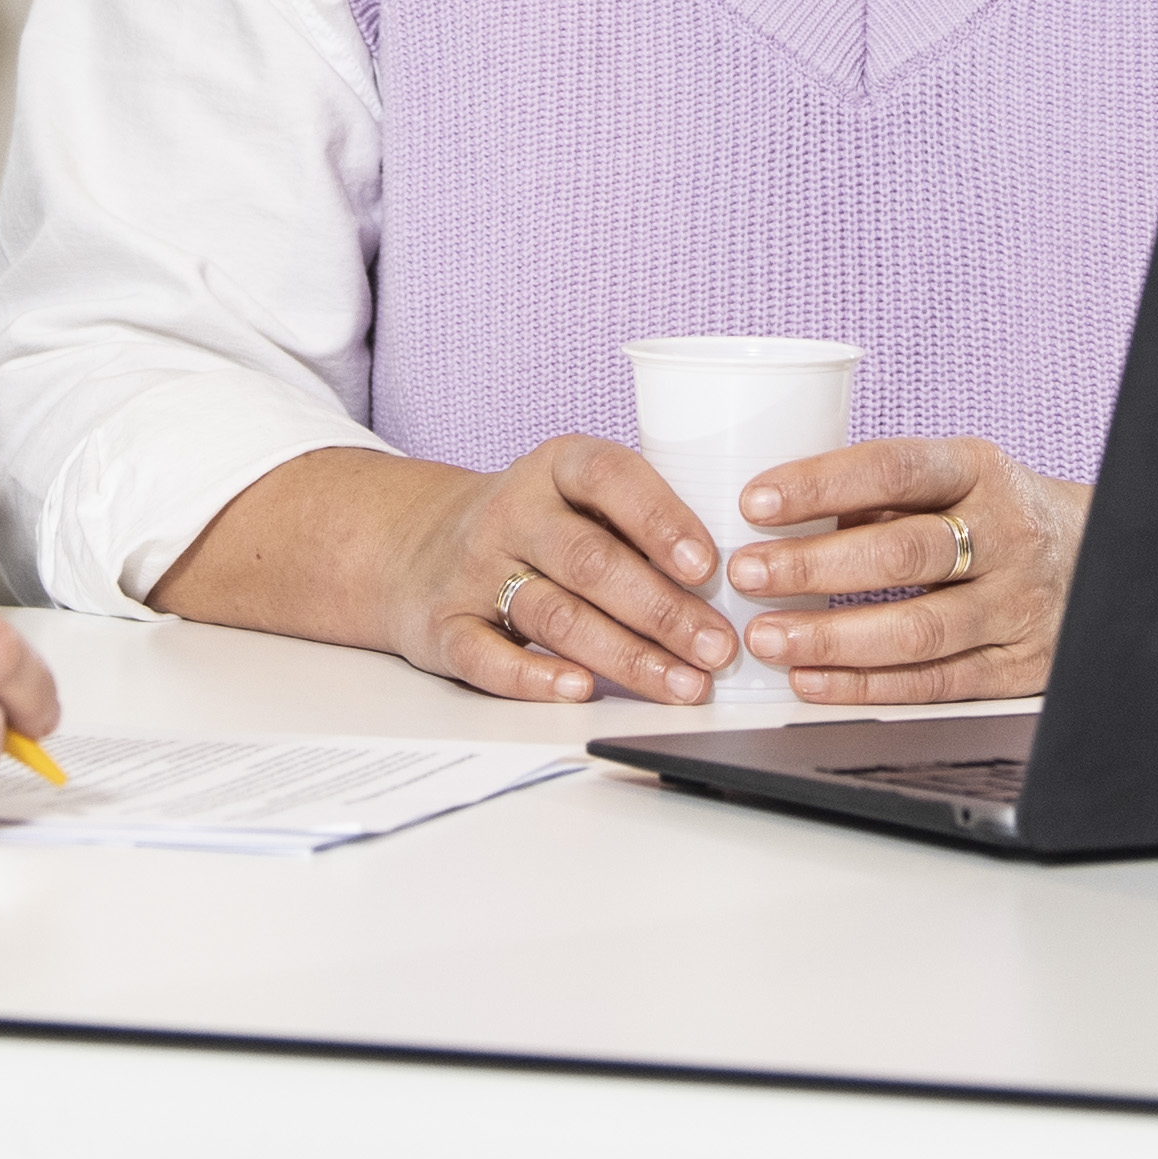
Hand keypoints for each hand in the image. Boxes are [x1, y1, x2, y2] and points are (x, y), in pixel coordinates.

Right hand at [397, 434, 744, 707]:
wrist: (417, 546)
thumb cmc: (535, 525)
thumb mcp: (578, 498)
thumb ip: (639, 523)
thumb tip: (740, 577)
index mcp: (555, 467)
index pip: (609, 478)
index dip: (661, 519)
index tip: (710, 566)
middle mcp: (512, 512)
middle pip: (590, 560)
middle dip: (662, 609)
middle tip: (718, 647)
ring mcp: (474, 570)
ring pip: (553, 613)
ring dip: (626, 655)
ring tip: (684, 684)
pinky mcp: (445, 627)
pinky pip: (488, 656)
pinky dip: (535, 677)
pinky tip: (582, 691)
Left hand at [722, 437, 1087, 704]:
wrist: (1106, 559)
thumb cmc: (1000, 515)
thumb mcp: (958, 479)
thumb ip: (885, 493)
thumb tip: (782, 510)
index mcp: (980, 470)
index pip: (896, 468)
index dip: (822, 484)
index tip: (756, 501)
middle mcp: (1007, 534)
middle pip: (904, 553)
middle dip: (814, 566)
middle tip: (746, 574)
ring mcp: (1018, 605)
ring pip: (919, 628)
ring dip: (833, 637)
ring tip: (768, 637)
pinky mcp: (1021, 666)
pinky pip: (937, 682)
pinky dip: (868, 686)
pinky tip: (813, 680)